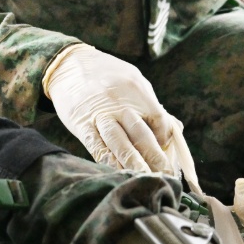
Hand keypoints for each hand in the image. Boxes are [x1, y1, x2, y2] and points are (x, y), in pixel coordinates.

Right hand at [42, 43, 197, 184]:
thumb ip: (151, 105)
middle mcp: (119, 103)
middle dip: (155, 159)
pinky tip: (118, 173)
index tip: (166, 151)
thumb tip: (174, 130)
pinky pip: (97, 146)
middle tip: (166, 177)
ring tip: (144, 180)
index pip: (158, 119)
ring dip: (133, 164)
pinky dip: (109, 162)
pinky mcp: (81, 124)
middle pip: (141, 134)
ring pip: (119, 143)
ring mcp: (99, 115)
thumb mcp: (133, 80)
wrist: (69, 64)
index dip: (164, 138)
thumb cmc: (106, 74)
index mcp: (136, 90)